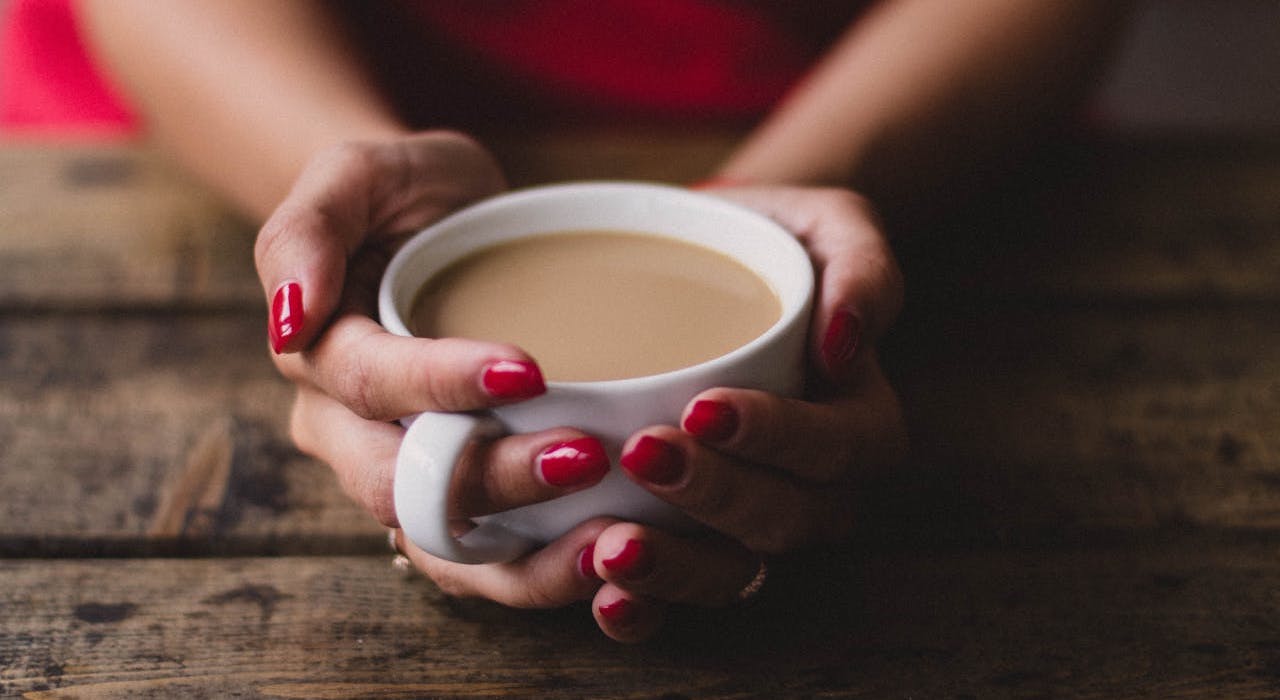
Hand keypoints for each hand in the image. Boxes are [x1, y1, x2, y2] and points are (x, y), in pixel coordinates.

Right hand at [255, 131, 611, 599]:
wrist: (443, 225)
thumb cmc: (401, 194)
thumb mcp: (354, 173)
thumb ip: (306, 229)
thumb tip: (289, 319)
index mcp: (318, 357)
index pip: (369, 384)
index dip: (442, 383)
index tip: (529, 370)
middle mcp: (348, 434)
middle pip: (405, 484)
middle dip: (495, 480)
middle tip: (587, 456)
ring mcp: (405, 474)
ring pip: (444, 547)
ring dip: (525, 559)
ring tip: (610, 540)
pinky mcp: (461, 499)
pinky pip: (486, 562)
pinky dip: (542, 573)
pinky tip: (608, 556)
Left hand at [588, 186, 907, 640]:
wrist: (697, 270)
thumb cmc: (769, 244)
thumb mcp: (829, 225)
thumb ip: (862, 267)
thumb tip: (845, 344)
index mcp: (858, 422)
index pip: (838, 448)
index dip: (779, 438)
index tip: (706, 407)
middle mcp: (815, 489)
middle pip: (786, 520)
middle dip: (718, 497)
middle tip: (647, 456)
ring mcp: (753, 525)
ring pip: (735, 573)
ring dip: (678, 569)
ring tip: (615, 547)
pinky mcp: (694, 541)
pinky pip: (682, 592)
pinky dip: (647, 607)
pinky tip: (604, 595)